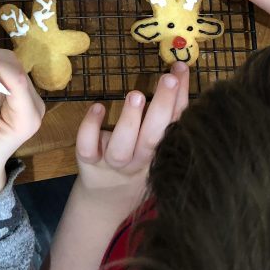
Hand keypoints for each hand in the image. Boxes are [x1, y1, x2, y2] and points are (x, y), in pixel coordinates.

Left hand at [74, 63, 188, 209]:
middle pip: (153, 138)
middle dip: (162, 107)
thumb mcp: (155, 143)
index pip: (175, 124)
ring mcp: (112, 163)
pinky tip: (98, 107)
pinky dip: (91, 128)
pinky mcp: (88, 163)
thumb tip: (177, 74)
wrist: (107, 200)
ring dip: (130, 121)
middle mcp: (138, 161)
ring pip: (122, 147)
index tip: (181, 68)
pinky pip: (87, 148)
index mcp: (160, 153)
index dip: (180, 97)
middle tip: (168, 79)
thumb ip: (166, 116)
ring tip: (136, 95)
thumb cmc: (136, 163)